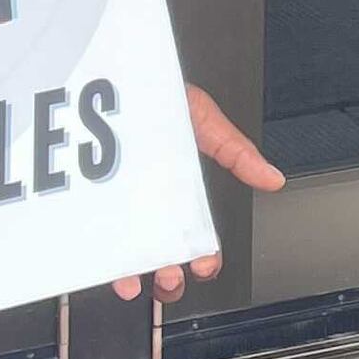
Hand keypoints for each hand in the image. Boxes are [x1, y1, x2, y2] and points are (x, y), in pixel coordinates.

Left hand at [110, 87, 285, 303]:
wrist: (111, 78)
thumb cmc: (156, 95)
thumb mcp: (202, 119)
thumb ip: (236, 151)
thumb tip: (271, 177)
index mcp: (181, 190)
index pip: (197, 235)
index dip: (203, 257)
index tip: (204, 265)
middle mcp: (149, 202)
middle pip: (164, 253)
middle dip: (170, 276)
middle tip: (170, 279)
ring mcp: (117, 206)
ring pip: (129, 254)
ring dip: (136, 273)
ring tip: (136, 280)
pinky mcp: (87, 205)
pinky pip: (93, 241)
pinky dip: (100, 259)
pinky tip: (105, 265)